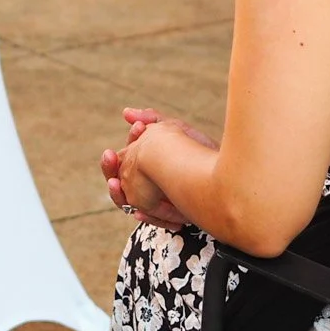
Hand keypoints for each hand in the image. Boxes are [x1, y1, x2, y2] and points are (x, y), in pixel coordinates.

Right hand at [101, 109, 213, 229]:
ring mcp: (148, 197)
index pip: (126, 150)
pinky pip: (147, 217)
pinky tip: (139, 212)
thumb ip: (151, 120)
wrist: (220, 172)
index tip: (140, 128)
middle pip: (116, 175)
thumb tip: (125, 112)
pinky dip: (144, 214)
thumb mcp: (174, 130)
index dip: (130, 139)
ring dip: (117, 192)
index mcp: (141, 158)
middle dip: (110, 166)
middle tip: (109, 155)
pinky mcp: (161, 213)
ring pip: (123, 198)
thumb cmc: (199, 150)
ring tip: (115, 183)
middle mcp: (140, 178)